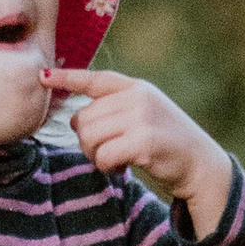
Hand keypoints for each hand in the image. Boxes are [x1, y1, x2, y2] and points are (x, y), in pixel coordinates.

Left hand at [42, 67, 233, 234]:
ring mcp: (142, 118)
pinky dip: (107, 167)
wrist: (202, 166)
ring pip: (89, 137)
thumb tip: (73, 120)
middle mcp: (138, 97)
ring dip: (95, 156)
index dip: (67, 78)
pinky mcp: (144, 142)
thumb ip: (115, 111)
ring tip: (115, 161)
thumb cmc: (168, 145)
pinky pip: (103, 156)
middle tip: (106, 154)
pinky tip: (122, 169)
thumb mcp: (145, 115)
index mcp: (137, 88)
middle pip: (84, 118)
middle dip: (87, 142)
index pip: (96, 79)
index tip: (42, 76)